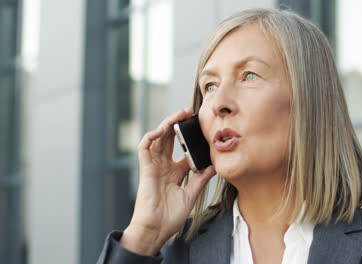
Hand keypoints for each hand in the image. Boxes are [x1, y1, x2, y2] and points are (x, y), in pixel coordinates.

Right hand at [121, 108, 215, 254]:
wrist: (156, 229)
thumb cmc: (171, 216)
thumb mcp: (191, 194)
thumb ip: (200, 178)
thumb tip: (214, 166)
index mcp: (175, 172)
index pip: (183, 150)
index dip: (191, 139)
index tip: (202, 129)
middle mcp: (164, 166)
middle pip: (170, 139)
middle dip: (178, 124)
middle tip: (190, 112)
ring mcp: (154, 166)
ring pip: (158, 139)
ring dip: (167, 124)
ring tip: (179, 115)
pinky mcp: (145, 169)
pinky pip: (144, 148)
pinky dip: (150, 137)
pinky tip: (161, 130)